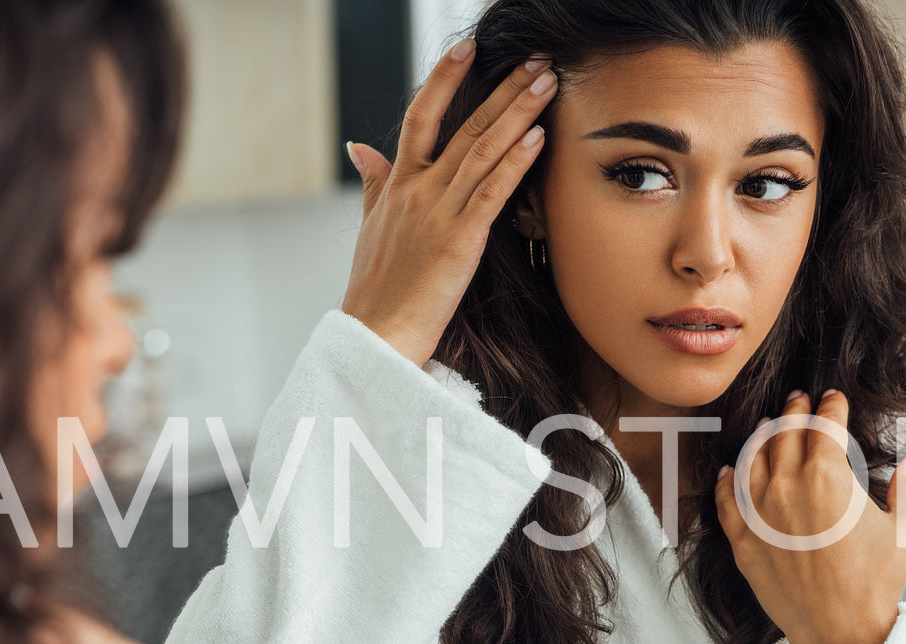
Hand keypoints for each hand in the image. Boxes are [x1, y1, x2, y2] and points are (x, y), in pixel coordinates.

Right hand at [340, 38, 556, 366]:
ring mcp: (437, 214)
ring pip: (483, 151)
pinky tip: (537, 138)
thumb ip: (372, 182)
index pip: (421, 116)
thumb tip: (358, 147)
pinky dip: (515, 164)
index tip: (468, 48)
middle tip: (536, 60)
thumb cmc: (375, 289)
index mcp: (397, 185)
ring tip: (547, 84)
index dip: (444, 78)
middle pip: (465, 126)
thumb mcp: (370, 226)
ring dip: (519, 114)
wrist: (375, 334)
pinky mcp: (458, 242)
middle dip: (504, 90)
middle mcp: (417, 191)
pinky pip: (490, 194)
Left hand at [713, 389, 905, 643]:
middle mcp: (787, 487)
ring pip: (753, 460)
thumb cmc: (876, 582)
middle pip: (785, 434)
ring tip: (768, 426)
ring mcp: (759, 513)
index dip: (831, 407)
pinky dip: (727, 480)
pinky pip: (726, 501)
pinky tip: (729, 470)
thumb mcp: (905, 532)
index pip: (826, 426)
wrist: (839, 630)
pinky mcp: (742, 541)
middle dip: (794, 411)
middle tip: (798, 400)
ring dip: (761, 438)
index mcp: (829, 476)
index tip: (833, 397)